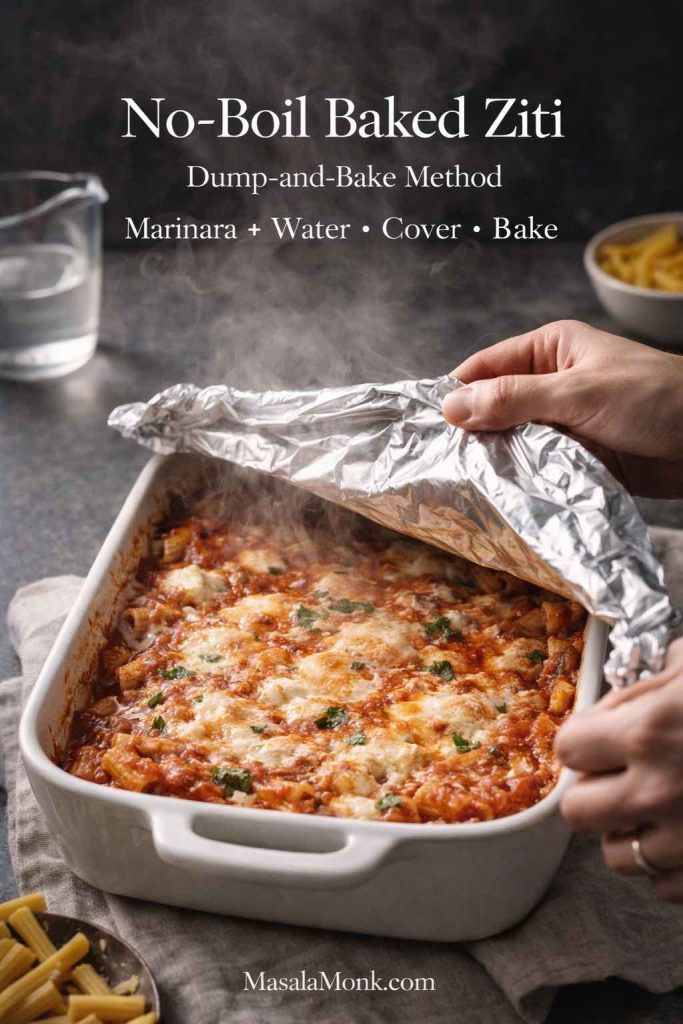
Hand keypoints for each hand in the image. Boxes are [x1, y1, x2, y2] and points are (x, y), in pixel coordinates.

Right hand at [442, 319, 682, 496]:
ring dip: (495, 461)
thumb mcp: (578, 393)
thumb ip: (514, 399)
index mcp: (549, 349)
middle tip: (438, 464)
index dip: (455, 394)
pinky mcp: (574, 458)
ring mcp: (562, 423)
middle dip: (471, 433)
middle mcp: (550, 383)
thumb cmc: (654, 399)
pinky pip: (535, 468)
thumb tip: (452, 407)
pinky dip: (519, 481)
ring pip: (511, 441)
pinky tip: (498, 496)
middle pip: (493, 407)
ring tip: (463, 485)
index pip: (485, 367)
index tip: (423, 426)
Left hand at [556, 638, 682, 900]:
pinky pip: (662, 888)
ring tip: (657, 809)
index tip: (600, 739)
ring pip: (616, 857)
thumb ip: (648, 684)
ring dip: (628, 833)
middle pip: (577, 812)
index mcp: (648, 732)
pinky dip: (669, 867)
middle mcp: (659, 790)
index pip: (567, 750)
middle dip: (594, 792)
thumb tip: (614, 697)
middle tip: (621, 776)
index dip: (583, 742)